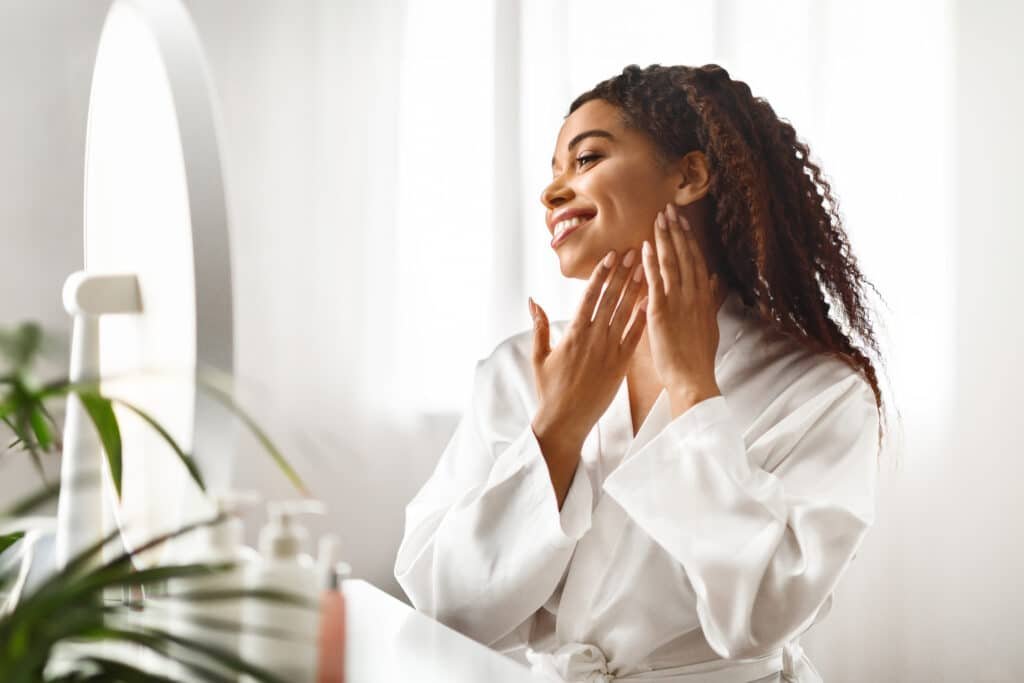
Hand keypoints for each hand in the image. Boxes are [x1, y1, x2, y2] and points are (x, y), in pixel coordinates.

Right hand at [529, 249, 646, 450]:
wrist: (565, 421)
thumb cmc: (549, 389)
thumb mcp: (539, 356)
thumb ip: (539, 326)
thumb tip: (533, 301)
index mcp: (573, 334)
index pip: (590, 297)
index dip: (602, 274)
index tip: (611, 256)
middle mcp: (593, 339)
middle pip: (611, 299)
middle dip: (623, 274)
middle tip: (634, 251)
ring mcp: (609, 352)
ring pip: (626, 313)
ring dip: (636, 289)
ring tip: (645, 269)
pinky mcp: (621, 366)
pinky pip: (635, 337)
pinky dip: (643, 318)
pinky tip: (651, 301)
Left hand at [641, 203, 721, 415]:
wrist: (692, 379)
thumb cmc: (698, 358)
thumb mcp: (710, 325)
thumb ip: (711, 300)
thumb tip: (714, 280)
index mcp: (704, 298)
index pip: (696, 261)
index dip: (688, 239)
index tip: (681, 221)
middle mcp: (693, 296)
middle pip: (685, 256)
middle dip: (676, 231)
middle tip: (668, 208)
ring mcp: (678, 302)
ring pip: (672, 263)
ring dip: (664, 239)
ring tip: (658, 218)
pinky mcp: (661, 312)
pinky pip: (655, 281)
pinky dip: (651, 263)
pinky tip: (645, 246)